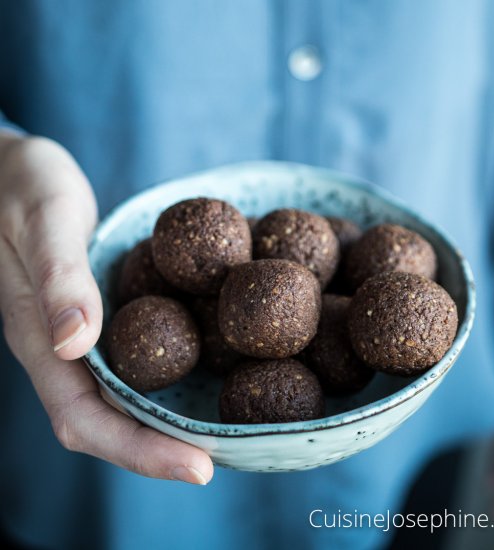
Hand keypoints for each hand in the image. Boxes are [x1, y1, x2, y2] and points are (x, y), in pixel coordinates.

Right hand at [0, 133, 212, 484]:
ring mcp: (79, 338)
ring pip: (118, 402)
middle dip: (158, 451)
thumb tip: (75, 342)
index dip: (139, 450)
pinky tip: (198, 378)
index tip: (199, 468)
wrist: (13, 171)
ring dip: (162, 427)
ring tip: (214, 437)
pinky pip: (128, 365)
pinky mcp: (98, 318)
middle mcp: (61, 350)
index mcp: (40, 339)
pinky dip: (161, 385)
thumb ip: (58, 278)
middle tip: (220, 462)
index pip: (84, 419)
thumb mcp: (45, 221)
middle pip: (105, 423)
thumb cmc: (24, 188)